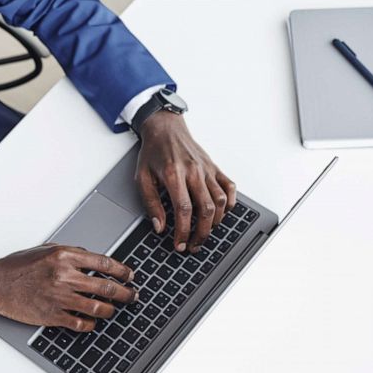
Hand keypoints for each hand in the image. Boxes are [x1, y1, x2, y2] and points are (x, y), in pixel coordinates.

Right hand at [0, 245, 136, 330]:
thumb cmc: (18, 266)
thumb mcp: (46, 249)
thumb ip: (70, 252)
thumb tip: (92, 257)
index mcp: (64, 256)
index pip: (104, 262)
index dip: (122, 270)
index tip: (130, 275)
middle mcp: (64, 276)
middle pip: (106, 287)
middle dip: (125, 293)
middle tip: (132, 295)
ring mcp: (59, 297)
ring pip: (97, 307)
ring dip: (110, 310)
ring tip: (114, 310)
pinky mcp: (52, 315)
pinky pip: (80, 323)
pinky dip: (91, 324)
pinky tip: (93, 322)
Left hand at [135, 111, 236, 252]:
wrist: (165, 127)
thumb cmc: (153, 151)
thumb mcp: (142, 177)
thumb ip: (150, 203)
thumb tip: (159, 226)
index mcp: (174, 174)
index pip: (184, 210)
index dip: (183, 232)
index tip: (179, 244)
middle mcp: (194, 171)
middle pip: (206, 209)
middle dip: (201, 233)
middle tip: (193, 245)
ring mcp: (207, 169)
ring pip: (221, 201)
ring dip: (215, 222)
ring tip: (205, 232)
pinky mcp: (214, 167)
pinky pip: (229, 186)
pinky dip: (230, 202)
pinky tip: (222, 212)